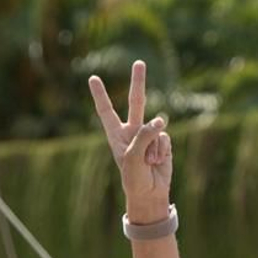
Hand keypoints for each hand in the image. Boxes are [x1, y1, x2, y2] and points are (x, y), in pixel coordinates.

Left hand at [89, 61, 172, 221]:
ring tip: (148, 163)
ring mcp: (148, 135)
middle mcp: (132, 131)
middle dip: (138, 82)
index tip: (92, 78)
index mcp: (116, 135)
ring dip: (153, 148)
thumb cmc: (134, 179)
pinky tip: (157, 162)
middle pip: (137, 102)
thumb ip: (144, 136)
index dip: (101, 95)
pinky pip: (165, 137)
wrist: (149, 194)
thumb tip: (161, 119)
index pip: (106, 111)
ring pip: (156, 127)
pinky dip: (162, 151)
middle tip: (139, 63)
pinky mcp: (162, 141)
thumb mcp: (133, 158)